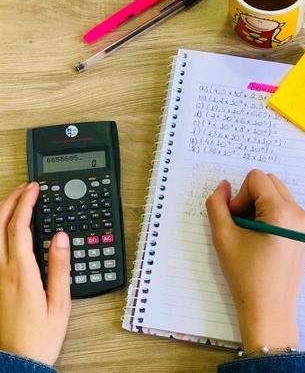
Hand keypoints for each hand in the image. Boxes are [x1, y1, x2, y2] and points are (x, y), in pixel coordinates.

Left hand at [0, 182, 70, 365]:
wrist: (18, 361)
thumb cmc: (41, 334)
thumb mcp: (60, 301)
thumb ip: (59, 266)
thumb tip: (60, 237)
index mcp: (21, 273)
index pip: (18, 228)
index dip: (26, 204)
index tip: (34, 189)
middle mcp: (2, 272)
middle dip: (10, 201)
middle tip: (25, 188)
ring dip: (1, 213)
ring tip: (16, 200)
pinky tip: (6, 227)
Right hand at [206, 169, 304, 352]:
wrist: (270, 310)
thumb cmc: (246, 275)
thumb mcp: (223, 237)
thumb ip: (217, 205)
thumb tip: (223, 185)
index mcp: (282, 211)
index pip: (256, 178)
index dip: (240, 195)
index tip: (237, 220)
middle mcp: (298, 212)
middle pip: (269, 182)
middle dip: (251, 197)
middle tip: (242, 225)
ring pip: (277, 193)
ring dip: (259, 205)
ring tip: (251, 233)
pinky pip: (284, 207)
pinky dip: (270, 214)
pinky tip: (262, 239)